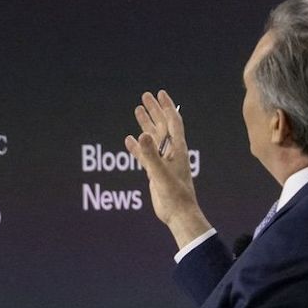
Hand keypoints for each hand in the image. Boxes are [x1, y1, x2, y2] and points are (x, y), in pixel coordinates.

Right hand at [124, 89, 211, 248]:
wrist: (179, 214)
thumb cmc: (175, 195)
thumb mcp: (160, 174)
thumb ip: (150, 155)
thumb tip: (142, 135)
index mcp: (177, 149)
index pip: (172, 122)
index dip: (166, 107)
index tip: (159, 94)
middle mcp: (171, 152)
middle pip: (162, 125)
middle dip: (154, 110)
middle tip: (145, 96)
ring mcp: (163, 161)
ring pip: (153, 138)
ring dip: (146, 124)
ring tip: (137, 110)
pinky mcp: (155, 171)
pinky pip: (145, 155)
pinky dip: (137, 146)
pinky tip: (129, 140)